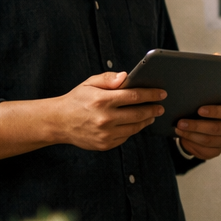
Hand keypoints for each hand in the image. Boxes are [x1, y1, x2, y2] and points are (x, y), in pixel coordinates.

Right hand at [51, 71, 165, 150]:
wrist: (58, 122)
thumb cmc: (77, 100)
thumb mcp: (89, 83)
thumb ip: (109, 79)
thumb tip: (126, 76)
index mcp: (102, 100)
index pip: (134, 96)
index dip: (151, 94)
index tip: (162, 93)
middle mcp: (105, 118)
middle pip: (138, 113)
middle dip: (153, 109)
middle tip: (161, 107)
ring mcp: (105, 133)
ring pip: (135, 127)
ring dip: (146, 121)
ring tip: (151, 115)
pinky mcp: (105, 144)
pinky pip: (126, 137)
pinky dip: (133, 129)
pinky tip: (136, 123)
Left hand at [175, 91, 220, 159]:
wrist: (199, 129)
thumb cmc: (203, 113)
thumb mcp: (208, 103)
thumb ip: (218, 96)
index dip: (214, 111)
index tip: (199, 110)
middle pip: (215, 128)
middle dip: (196, 125)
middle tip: (181, 122)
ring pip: (207, 140)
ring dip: (191, 135)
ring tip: (178, 129)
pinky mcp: (216, 152)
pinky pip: (205, 150)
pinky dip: (192, 144)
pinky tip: (183, 138)